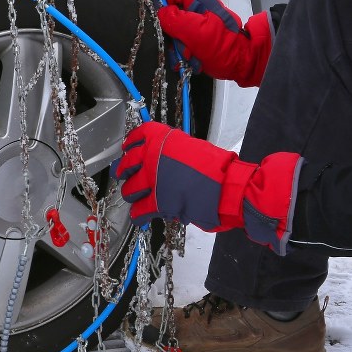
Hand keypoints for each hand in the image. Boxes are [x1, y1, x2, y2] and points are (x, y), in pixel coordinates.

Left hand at [114, 121, 303, 253]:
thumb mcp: (192, 147)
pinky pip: (139, 210)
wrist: (227, 187)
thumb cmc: (218, 169)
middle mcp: (153, 157)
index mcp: (163, 139)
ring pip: (129, 189)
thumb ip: (173, 151)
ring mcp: (152, 180)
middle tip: (123, 174)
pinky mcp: (157, 202)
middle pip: (126, 164)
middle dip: (123, 171)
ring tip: (136, 197)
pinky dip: (138, 215)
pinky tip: (140, 216)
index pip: (137, 136)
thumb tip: (164, 157)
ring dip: (132, 194)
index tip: (128, 147)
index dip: (130, 143)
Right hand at [158, 0, 273, 87]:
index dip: (162, 1)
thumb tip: (160, 13)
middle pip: (171, 14)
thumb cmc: (223, 45)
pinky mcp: (197, 40)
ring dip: (177, 46)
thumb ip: (175, 19)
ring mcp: (196, 26)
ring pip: (174, 32)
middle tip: (175, 43)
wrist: (240, 63)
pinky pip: (181, 44)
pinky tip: (189, 60)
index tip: (156, 15)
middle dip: (170, 32)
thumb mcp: (196, 30)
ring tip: (187, 55)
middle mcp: (197, 11)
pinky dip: (182, 54)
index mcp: (199, 1)